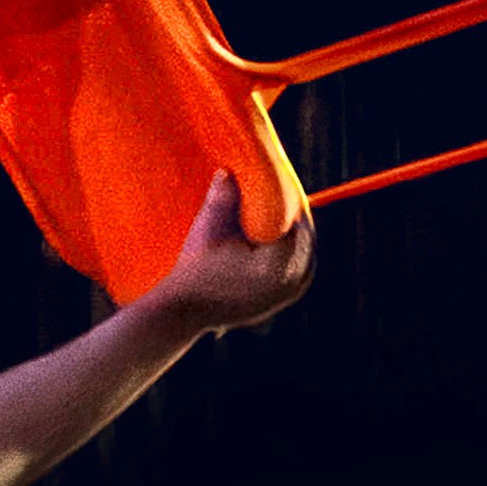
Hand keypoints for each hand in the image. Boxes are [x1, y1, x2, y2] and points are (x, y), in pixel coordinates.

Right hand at [137, 168, 313, 329]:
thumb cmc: (193, 272)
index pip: (296, 217)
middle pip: (305, 234)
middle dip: (292, 214)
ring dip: (293, 232)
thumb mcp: (207, 231)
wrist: (181, 315)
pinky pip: (298, 266)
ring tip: (279, 213)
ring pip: (304, 250)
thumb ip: (223, 198)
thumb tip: (228, 170)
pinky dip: (290, 251)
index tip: (279, 179)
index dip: (288, 196)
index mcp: (281, 261)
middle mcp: (294, 279)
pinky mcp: (284, 299)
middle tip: (281, 192)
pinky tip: (276, 237)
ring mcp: (291, 292)